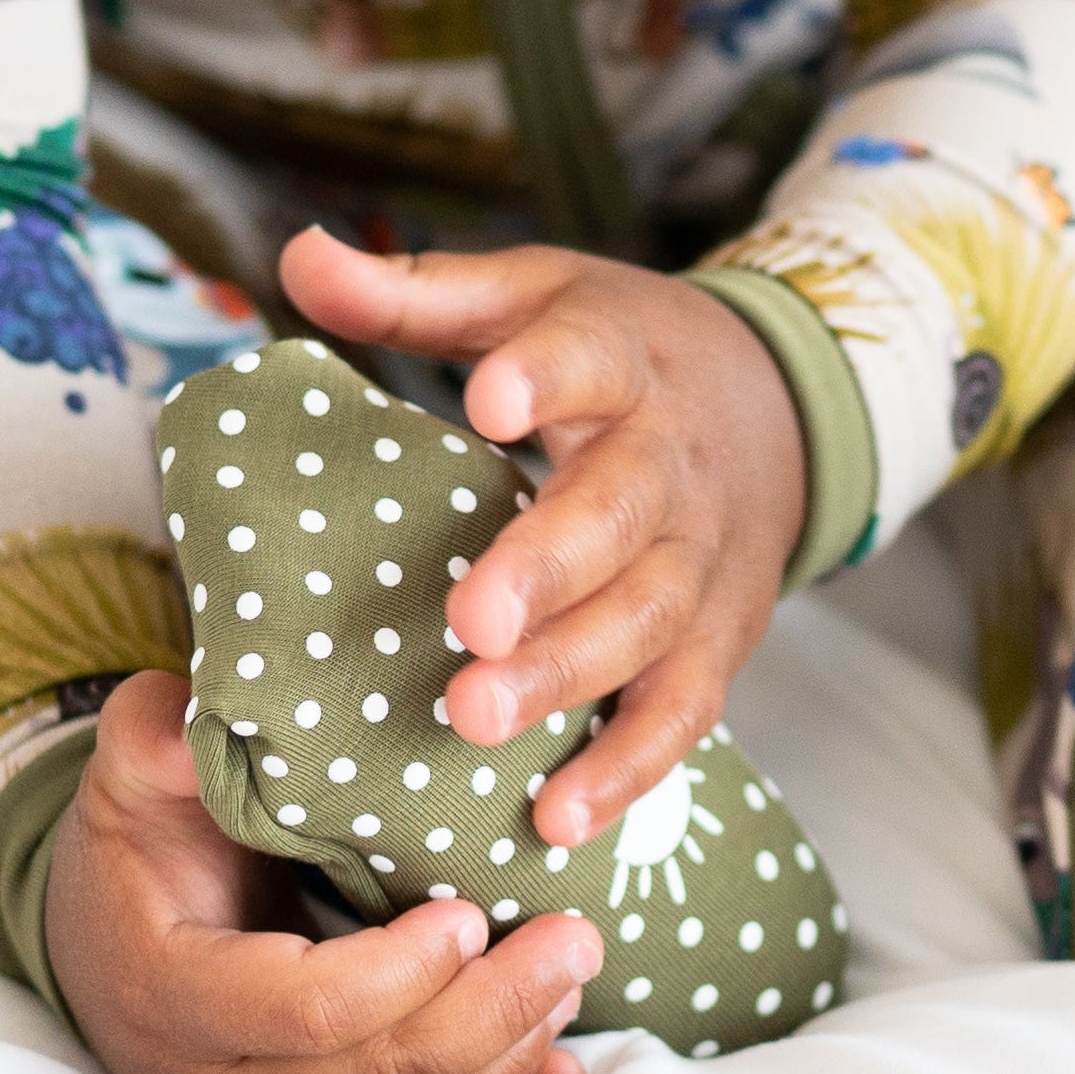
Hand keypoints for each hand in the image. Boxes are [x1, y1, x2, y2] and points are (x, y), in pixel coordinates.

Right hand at [45, 672, 604, 1073]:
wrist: (107, 926)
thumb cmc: (137, 838)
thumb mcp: (132, 771)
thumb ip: (149, 740)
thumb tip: (184, 729)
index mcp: (168, 992)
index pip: (300, 1011)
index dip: (397, 975)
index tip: (468, 915)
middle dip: (488, 1017)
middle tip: (575, 945)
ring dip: (500, 1057)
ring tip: (572, 982)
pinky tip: (562, 1071)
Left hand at [279, 230, 806, 848]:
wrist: (775, 415)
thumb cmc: (624, 361)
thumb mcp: (539, 300)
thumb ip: (422, 295)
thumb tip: (299, 255)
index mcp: (623, 363)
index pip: (591, 360)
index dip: (549, 378)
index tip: (489, 399)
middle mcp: (673, 465)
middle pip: (623, 515)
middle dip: (551, 568)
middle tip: (471, 622)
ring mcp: (705, 562)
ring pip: (651, 621)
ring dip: (572, 675)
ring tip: (479, 720)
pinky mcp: (719, 641)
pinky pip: (685, 710)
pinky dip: (631, 767)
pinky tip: (560, 818)